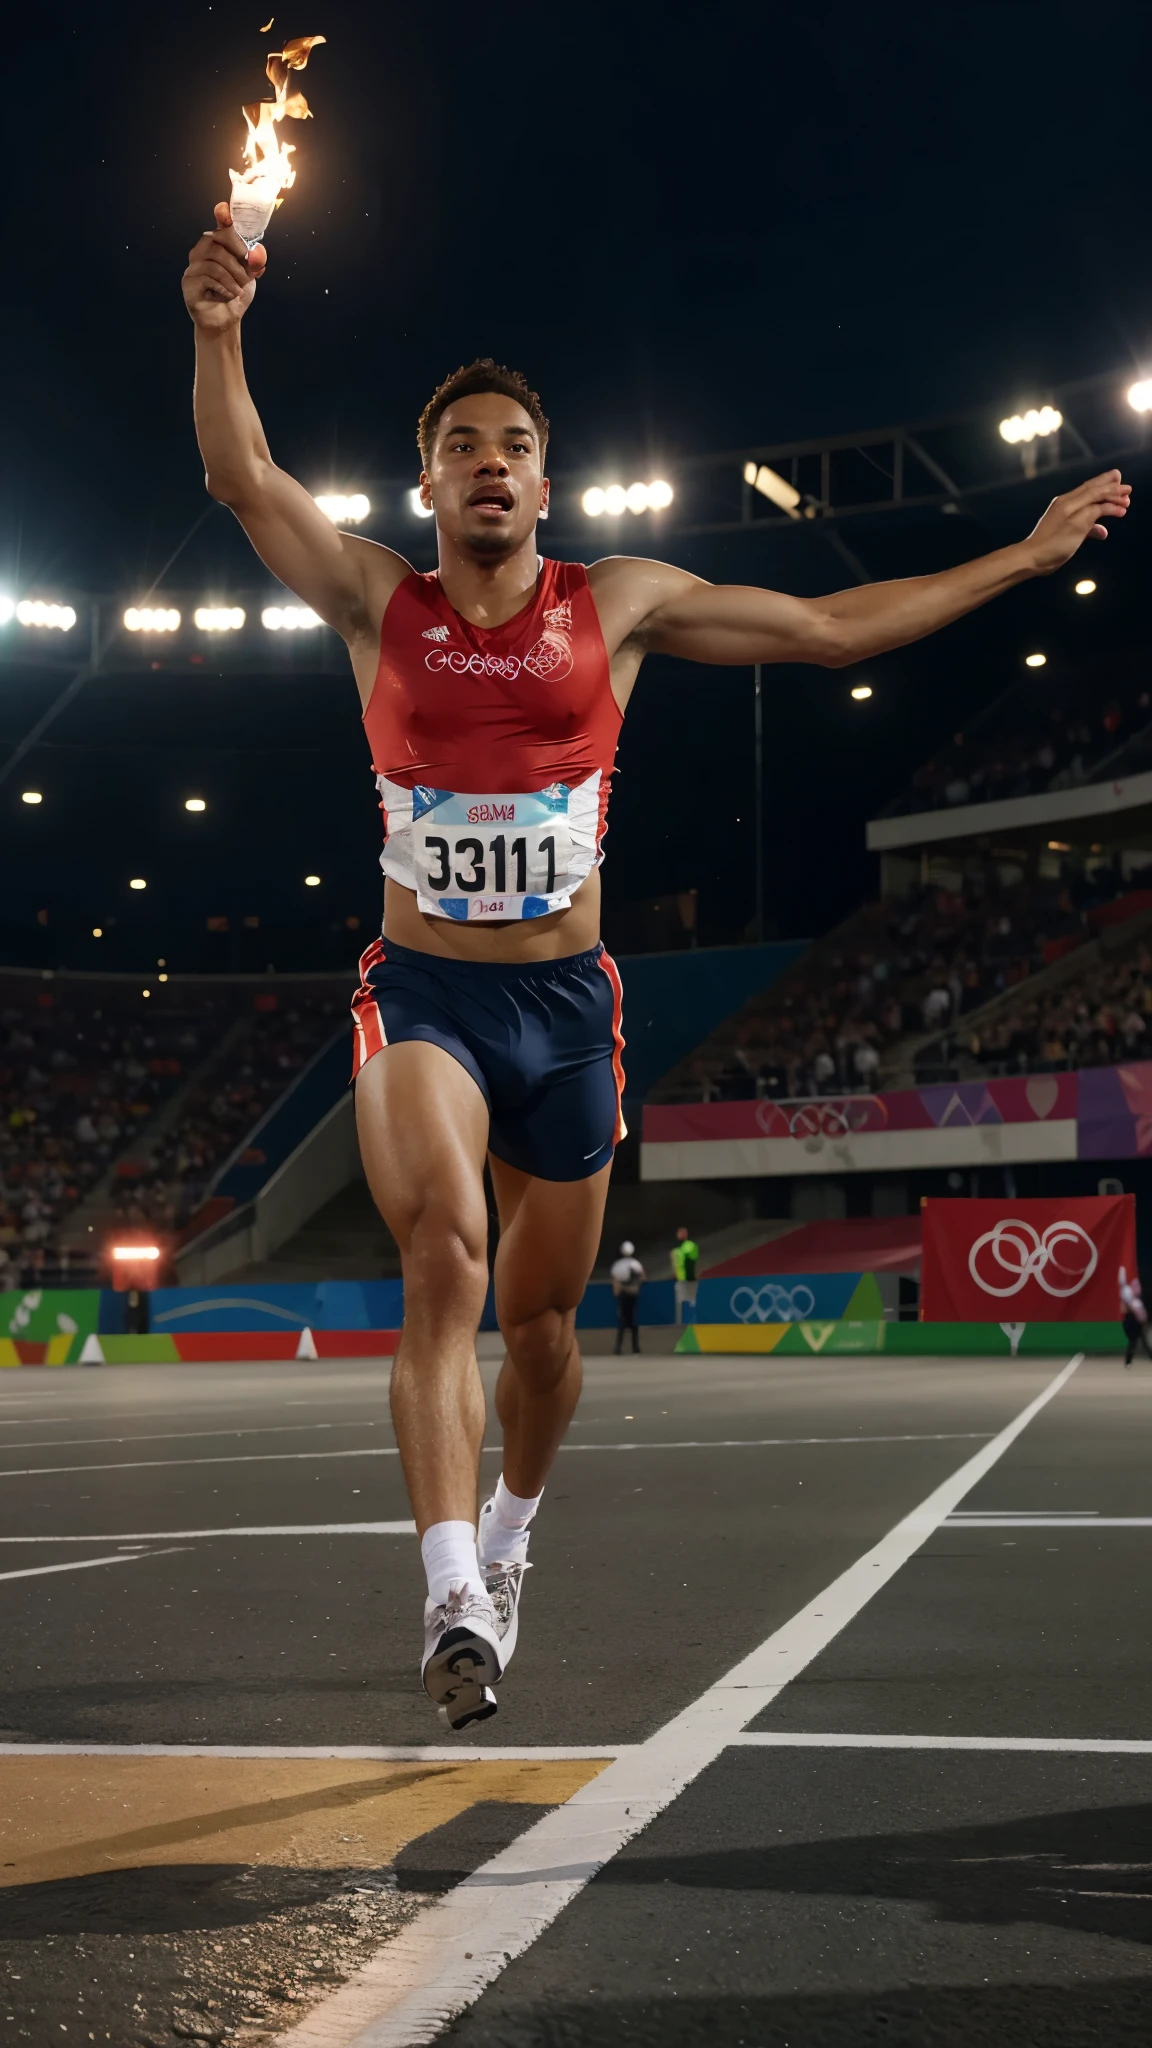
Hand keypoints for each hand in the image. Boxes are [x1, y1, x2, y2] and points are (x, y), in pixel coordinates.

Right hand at [182, 201, 266, 331]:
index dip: (223, 213)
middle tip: (249, 273)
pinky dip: (224, 287)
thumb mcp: (250, 276)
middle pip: (218, 239)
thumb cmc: (235, 292)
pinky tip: (229, 295)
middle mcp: (203, 250)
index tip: (225, 212)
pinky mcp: (189, 281)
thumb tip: (258, 252)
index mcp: (219, 243)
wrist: (226, 319)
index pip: (220, 221)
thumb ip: (255, 262)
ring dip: (233, 276)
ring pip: (214, 259)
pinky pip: (207, 277)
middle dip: (238, 257)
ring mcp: (193, 265)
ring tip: (239, 289)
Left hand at [1023, 469, 1130, 573]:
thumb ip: (1093, 512)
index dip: (1113, 490)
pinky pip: (1083, 520)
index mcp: (1069, 501)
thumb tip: (1107, 506)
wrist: (1032, 558)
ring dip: (1106, 505)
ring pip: (1089, 504)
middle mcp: (1066, 504)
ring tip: (1120, 506)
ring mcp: (1064, 514)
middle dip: (1109, 488)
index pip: (1095, 490)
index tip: (1127, 490)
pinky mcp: (1063, 526)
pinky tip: (1103, 532)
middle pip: (1092, 491)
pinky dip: (1095, 523)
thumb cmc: (1054, 543)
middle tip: (1125, 485)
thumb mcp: (1078, 526)